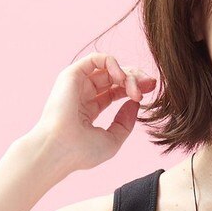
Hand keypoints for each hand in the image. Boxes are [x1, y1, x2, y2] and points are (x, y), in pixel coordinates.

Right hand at [29, 53, 157, 172]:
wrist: (60, 149)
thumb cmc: (81, 151)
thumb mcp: (112, 140)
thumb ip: (125, 122)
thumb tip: (135, 104)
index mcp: (89, 109)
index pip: (115, 91)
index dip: (134, 88)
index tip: (151, 91)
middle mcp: (82, 94)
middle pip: (114, 77)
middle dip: (135, 78)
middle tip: (150, 84)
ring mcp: (77, 84)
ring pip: (108, 68)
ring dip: (127, 74)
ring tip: (136, 89)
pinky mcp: (72, 75)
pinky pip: (97, 59)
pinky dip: (113, 64)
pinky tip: (122, 79)